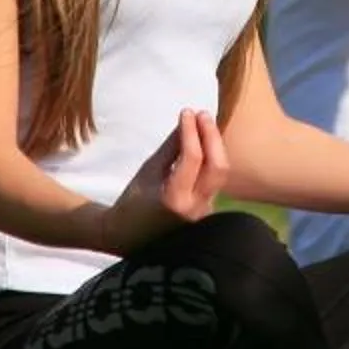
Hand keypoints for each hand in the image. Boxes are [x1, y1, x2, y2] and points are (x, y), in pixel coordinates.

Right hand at [99, 108, 228, 252]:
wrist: (128, 236)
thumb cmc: (133, 202)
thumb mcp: (148, 170)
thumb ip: (171, 147)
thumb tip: (187, 121)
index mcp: (175, 199)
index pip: (193, 158)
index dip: (192, 131)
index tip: (186, 112)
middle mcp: (196, 208)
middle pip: (218, 167)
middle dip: (212, 136)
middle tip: (202, 114)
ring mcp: (205, 213)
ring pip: (220, 173)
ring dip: (215, 146)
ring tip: (204, 124)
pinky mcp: (208, 212)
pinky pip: (215, 180)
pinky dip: (212, 159)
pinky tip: (205, 143)